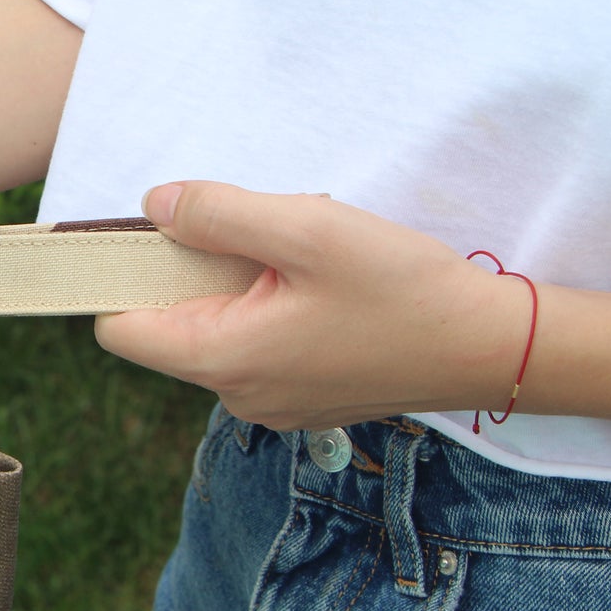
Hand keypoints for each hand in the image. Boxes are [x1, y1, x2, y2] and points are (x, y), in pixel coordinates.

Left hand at [93, 182, 529, 430]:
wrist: (492, 347)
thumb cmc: (403, 289)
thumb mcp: (307, 230)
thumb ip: (219, 214)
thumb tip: (154, 206)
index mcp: (222, 359)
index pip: (118, 328)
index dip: (123, 276)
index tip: (160, 234)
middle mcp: (236, 395)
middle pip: (165, 328)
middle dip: (192, 274)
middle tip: (257, 239)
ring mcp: (271, 404)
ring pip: (214, 334)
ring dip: (236, 288)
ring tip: (300, 263)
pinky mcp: (303, 399)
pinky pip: (256, 348)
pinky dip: (269, 312)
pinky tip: (321, 290)